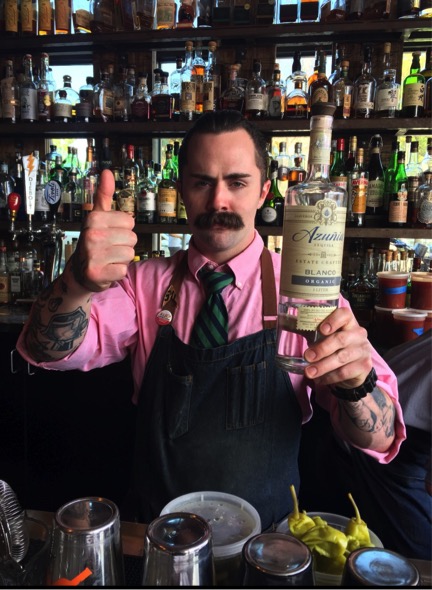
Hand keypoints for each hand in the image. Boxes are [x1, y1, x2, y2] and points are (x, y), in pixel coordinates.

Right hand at [71, 169, 137, 291]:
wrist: (80, 271)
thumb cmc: (93, 241)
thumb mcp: (97, 216)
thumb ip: (104, 195)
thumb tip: (107, 172)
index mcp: (94, 219)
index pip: (130, 221)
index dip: (123, 229)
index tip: (110, 233)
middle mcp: (92, 235)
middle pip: (132, 238)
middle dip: (124, 245)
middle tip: (109, 248)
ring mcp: (93, 255)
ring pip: (130, 254)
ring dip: (122, 258)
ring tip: (108, 258)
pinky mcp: (97, 273)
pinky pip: (123, 270)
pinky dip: (118, 272)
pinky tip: (107, 269)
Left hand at [303, 308, 371, 388]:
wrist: (354, 369)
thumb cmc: (335, 348)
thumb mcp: (324, 337)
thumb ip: (310, 331)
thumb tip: (285, 323)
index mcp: (348, 323)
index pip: (345, 314)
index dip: (334, 320)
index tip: (321, 329)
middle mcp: (358, 334)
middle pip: (341, 339)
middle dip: (322, 348)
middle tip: (307, 356)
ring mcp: (363, 350)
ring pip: (342, 358)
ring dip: (323, 366)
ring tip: (309, 372)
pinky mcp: (364, 366)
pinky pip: (345, 372)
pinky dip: (330, 377)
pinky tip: (320, 379)